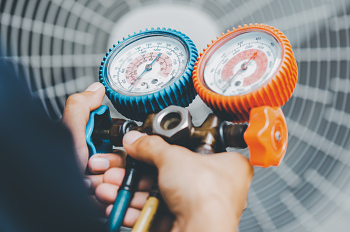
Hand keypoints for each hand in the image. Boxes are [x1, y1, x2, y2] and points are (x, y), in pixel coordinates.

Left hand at [62, 82, 124, 189]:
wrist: (52, 202)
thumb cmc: (55, 173)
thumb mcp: (67, 134)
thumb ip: (80, 107)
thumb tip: (96, 89)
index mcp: (88, 144)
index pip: (120, 138)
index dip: (117, 141)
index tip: (105, 145)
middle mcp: (96, 163)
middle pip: (126, 158)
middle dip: (111, 163)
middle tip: (93, 165)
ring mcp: (101, 182)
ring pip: (126, 177)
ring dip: (110, 179)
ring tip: (91, 183)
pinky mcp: (106, 198)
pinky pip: (121, 192)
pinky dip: (110, 193)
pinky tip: (95, 193)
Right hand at [96, 131, 253, 230]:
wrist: (201, 231)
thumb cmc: (208, 195)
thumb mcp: (174, 157)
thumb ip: (151, 147)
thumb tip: (137, 139)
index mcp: (227, 165)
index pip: (193, 151)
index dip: (165, 149)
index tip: (143, 148)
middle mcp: (216, 188)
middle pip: (169, 175)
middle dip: (136, 174)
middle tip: (118, 169)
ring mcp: (199, 209)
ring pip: (158, 197)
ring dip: (129, 192)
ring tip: (109, 187)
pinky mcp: (183, 226)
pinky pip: (155, 216)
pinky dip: (134, 211)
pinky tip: (118, 206)